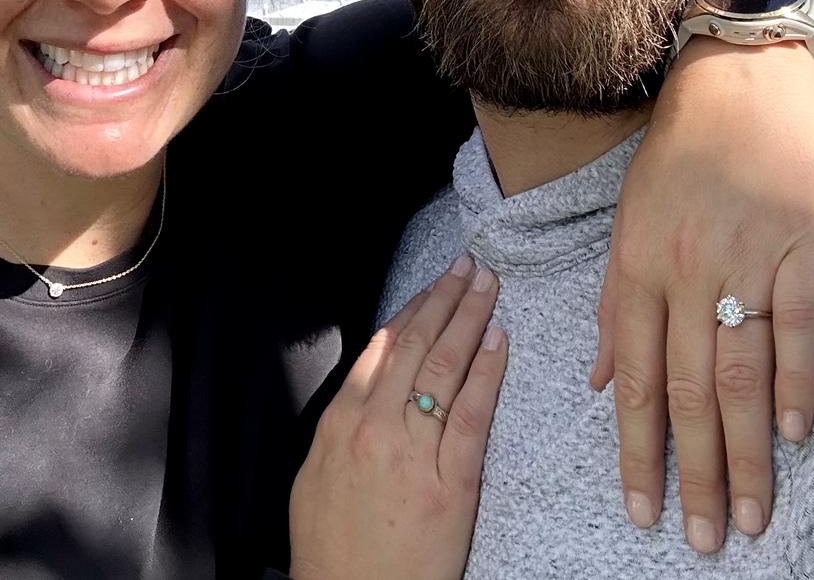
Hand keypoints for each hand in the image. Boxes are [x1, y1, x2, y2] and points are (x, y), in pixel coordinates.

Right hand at [289, 256, 507, 579]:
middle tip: (468, 267)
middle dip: (445, 299)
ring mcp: (413, 451)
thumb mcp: (315, 476)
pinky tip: (498, 342)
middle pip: (416, 346)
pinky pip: (470, 415)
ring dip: (469, 319)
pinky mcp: (450, 483)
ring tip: (487, 287)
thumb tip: (363, 390)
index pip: (383, 347)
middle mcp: (376, 425)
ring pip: (444, 368)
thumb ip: (340, 428)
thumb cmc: (331, 547)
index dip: (412, 310)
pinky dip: (486, 373)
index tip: (432, 284)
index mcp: (342, 420)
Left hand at [590, 38, 813, 553]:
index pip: (631, 373)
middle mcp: (683, 266)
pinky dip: (798, 380)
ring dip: (747, 449)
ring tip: (753, 514)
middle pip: (685, 386)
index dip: (634, 446)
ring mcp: (743, 255)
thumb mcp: (627, 221)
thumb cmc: (676, 158)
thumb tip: (596, 380)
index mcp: (635, 263)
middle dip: (693, 469)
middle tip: (705, 539)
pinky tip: (799, 433)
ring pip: (740, 369)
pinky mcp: (801, 243)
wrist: (734, 80)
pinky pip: (798, 322)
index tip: (642, 508)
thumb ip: (614, 302)